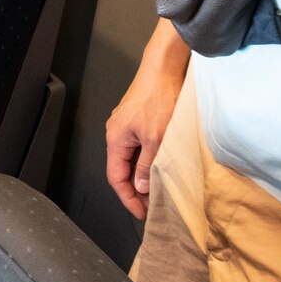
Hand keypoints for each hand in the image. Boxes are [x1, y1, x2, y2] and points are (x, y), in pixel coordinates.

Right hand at [106, 55, 186, 219]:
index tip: (141, 212)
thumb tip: (142, 186)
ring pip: (132, 158)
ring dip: (143, 174)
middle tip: (152, 204)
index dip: (128, 198)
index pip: (116, 177)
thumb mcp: (156, 139)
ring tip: (159, 188)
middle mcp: (117, 132)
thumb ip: (148, 165)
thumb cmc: (159, 97)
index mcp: (115, 139)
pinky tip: (161, 165)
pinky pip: (139, 146)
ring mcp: (128, 124)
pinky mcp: (139, 118)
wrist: (165, 68)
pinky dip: (148, 160)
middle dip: (136, 189)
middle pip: (122, 169)